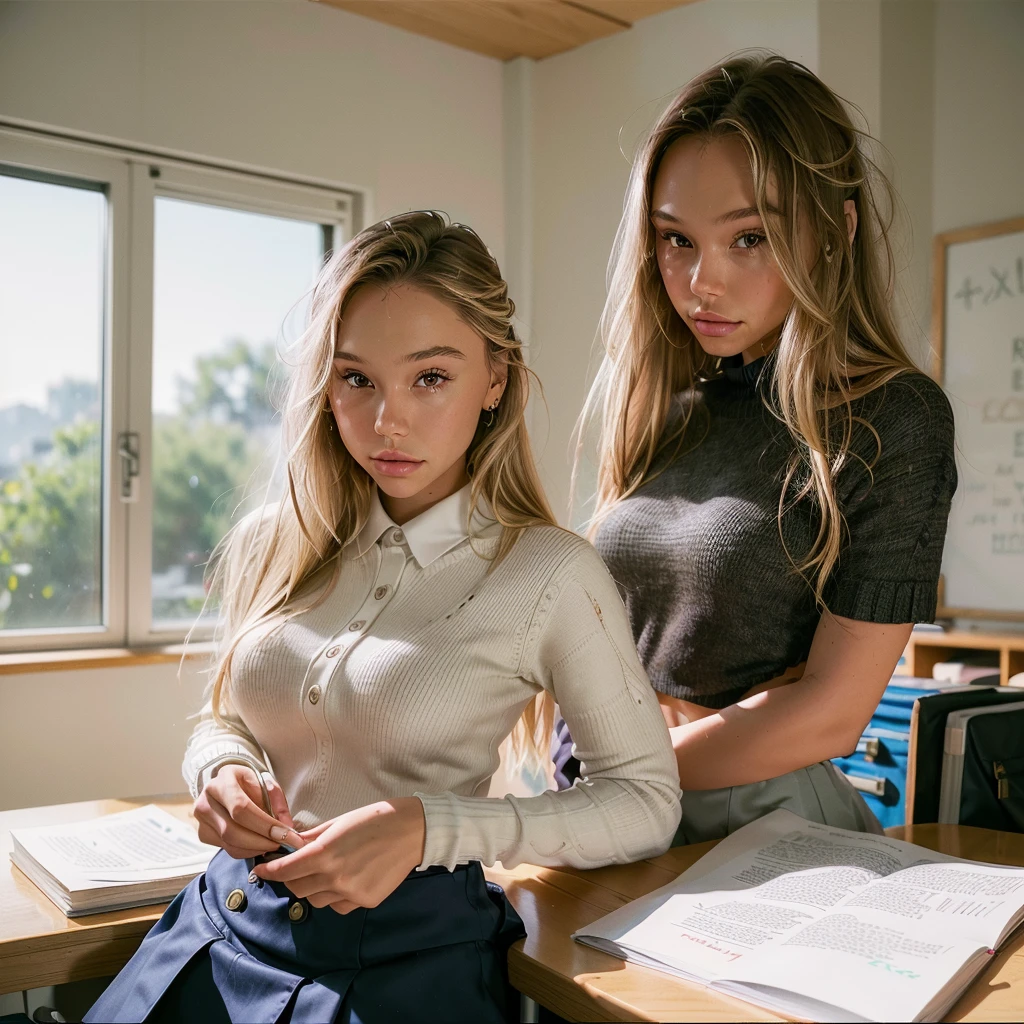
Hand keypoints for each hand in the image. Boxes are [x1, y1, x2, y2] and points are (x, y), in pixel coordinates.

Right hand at [193, 764, 304, 858]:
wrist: (228, 783)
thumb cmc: (249, 783)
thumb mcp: (266, 782)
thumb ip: (277, 802)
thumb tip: (286, 827)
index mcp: (223, 780)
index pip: (241, 808)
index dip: (264, 825)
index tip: (285, 834)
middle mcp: (206, 800)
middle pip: (232, 831)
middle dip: (262, 841)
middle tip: (283, 844)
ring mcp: (201, 819)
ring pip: (229, 843)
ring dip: (256, 849)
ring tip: (274, 845)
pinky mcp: (203, 833)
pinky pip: (227, 849)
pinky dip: (247, 851)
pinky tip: (260, 846)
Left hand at [252, 797, 425, 913]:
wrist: (413, 830)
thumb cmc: (375, 819)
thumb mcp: (339, 822)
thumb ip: (311, 838)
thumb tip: (289, 846)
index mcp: (325, 853)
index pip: (285, 871)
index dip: (269, 871)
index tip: (261, 870)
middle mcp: (335, 878)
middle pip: (297, 889)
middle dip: (291, 878)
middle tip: (296, 866)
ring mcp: (351, 893)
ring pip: (317, 900)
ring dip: (313, 888)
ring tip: (326, 871)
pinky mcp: (365, 901)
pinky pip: (339, 905)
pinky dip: (335, 895)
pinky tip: (346, 879)